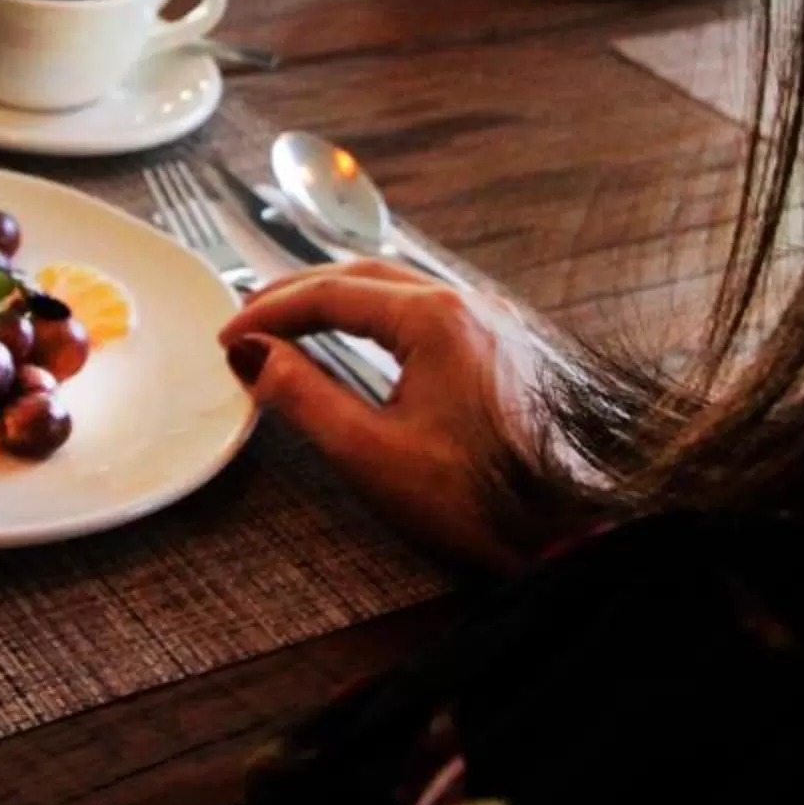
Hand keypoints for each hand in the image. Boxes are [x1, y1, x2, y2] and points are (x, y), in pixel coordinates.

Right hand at [217, 260, 564, 570]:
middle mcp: (467, 303)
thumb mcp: (372, 454)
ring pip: (397, 288)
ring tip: (293, 324)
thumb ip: (304, 397)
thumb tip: (254, 356)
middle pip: (362, 276)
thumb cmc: (482, 499)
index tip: (229, 335)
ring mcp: (492, 322)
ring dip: (339, 299)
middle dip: (298, 294)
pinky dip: (379, 316)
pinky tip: (361, 339)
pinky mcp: (504, 349)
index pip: (329, 293)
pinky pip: (428, 311)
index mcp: (434, 318)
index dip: (270, 312)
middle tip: (250, 319)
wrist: (573, 528)